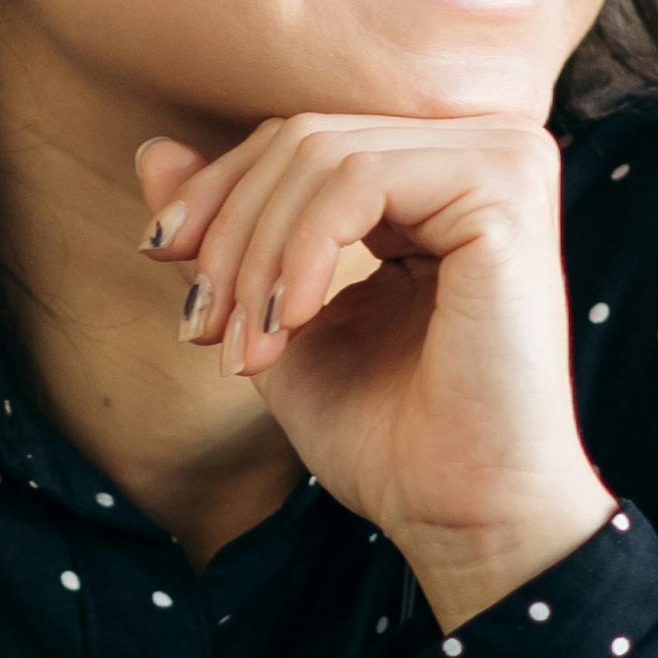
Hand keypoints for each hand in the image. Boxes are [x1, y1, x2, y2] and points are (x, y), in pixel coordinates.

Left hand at [139, 116, 612, 626]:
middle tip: (203, 330)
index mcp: (436, 175)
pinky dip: (305, 251)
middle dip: (230, 237)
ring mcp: (503, 159)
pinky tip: (294, 323)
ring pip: (322, 156)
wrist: (467, 517)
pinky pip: (359, 180)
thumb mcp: (277, 318)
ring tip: (248, 350)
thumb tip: (152, 150)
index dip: (217, 195)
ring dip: (258, 258)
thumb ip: (229, 232)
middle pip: (303, 140)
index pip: (301, 141)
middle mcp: (479, 150)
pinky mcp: (504, 189)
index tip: (158, 259)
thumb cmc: (389, 435)